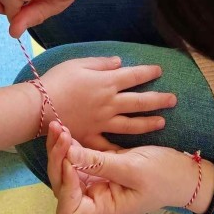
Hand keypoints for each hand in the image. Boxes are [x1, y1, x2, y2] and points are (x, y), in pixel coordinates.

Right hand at [36, 57, 175, 150]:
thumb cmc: (56, 81)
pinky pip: (109, 145)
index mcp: (107, 83)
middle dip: (159, 100)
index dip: (149, 73)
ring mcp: (102, 122)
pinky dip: (120, 148)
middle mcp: (110, 103)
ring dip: (148, 123)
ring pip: (131, 124)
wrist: (39, 107)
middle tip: (173, 99)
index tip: (160, 71)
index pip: (135, 76)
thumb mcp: (78, 64)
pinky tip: (131, 151)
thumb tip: (119, 62)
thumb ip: (101, 64)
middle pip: (140, 101)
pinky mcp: (92, 136)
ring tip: (162, 123)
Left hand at [46, 121, 210, 213]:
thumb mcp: (133, 168)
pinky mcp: (98, 166)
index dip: (66, 187)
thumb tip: (68, 154)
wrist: (184, 171)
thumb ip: (100, 163)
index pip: (69, 209)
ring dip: (60, 149)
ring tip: (59, 125)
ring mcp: (95, 181)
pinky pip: (77, 157)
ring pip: (66, 169)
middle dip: (58, 160)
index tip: (72, 162)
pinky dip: (71, 144)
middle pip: (62, 185)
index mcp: (103, 208)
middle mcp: (94, 198)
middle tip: (60, 132)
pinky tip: (67, 127)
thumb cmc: (164, 176)